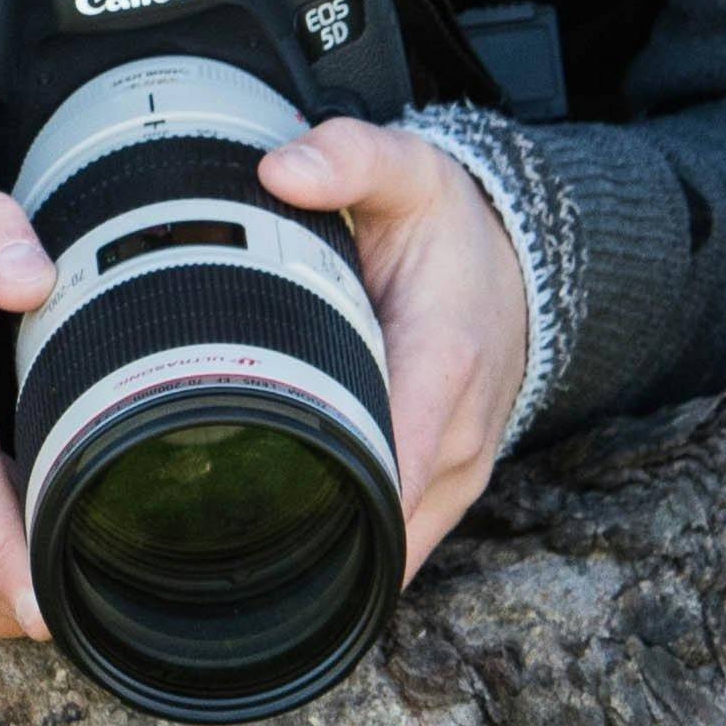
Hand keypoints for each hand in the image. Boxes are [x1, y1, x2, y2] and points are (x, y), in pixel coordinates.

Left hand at [256, 119, 536, 569]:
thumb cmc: (450, 224)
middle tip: (210, 548)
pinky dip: (356, 553)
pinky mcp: (452, 485)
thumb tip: (279, 170)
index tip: (247, 516)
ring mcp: (462, 468)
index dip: (326, 496)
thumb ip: (347, 158)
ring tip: (241, 567)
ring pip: (396, 546)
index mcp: (442, 361)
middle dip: (308, 540)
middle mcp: (461, 431)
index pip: (390, 459)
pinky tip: (295, 561)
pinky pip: (403, 541)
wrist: (516, 257)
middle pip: (382, 521)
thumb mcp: (405, 169)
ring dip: (332, 558)